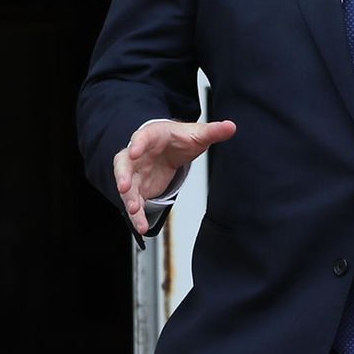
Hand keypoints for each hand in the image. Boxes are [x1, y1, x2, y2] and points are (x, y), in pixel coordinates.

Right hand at [113, 119, 236, 233]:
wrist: (172, 146)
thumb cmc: (178, 138)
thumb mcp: (197, 134)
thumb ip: (213, 131)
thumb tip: (230, 127)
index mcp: (151, 136)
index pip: (141, 137)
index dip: (137, 144)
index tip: (135, 151)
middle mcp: (137, 155)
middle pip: (123, 164)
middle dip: (123, 175)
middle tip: (124, 187)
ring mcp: (136, 173)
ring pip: (127, 187)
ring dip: (129, 200)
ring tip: (135, 212)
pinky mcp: (139, 188)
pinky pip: (134, 202)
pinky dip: (136, 215)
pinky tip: (141, 226)